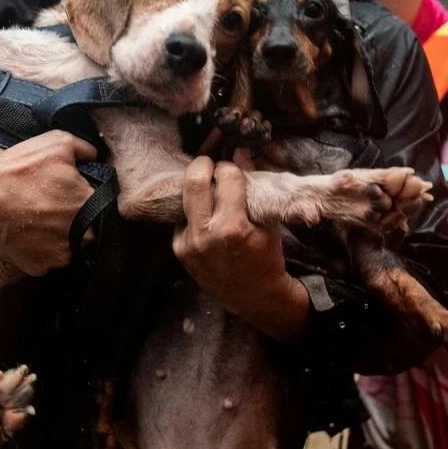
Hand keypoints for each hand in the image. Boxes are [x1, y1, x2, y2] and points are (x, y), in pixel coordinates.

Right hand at [0, 130, 97, 275]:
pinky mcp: (38, 267)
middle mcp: (81, 236)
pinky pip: (45, 261)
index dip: (83, 199)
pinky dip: (39, 251)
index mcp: (89, 205)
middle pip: (86, 230)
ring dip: (58, 238)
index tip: (67, 195)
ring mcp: (59, 255)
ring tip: (37, 223)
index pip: (99, 205)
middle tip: (50, 208)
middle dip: (73, 220)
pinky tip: (27, 236)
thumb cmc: (19, 169)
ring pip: (67, 248)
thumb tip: (95, 157)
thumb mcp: (58, 143)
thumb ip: (85, 150)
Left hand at [172, 158, 297, 331]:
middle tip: (211, 165)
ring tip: (208, 189)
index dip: (231, 169)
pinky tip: (206, 216)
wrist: (254, 298)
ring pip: (184, 198)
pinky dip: (194, 212)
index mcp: (233, 228)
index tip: (234, 172)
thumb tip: (241, 150)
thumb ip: (254, 185)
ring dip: (196, 188)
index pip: (226, 177)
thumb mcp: (268, 223)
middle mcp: (206, 235)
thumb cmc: (267, 259)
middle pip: (194, 180)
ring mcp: (188, 243)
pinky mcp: (178, 250)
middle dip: (203, 165)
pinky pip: (182, 218)